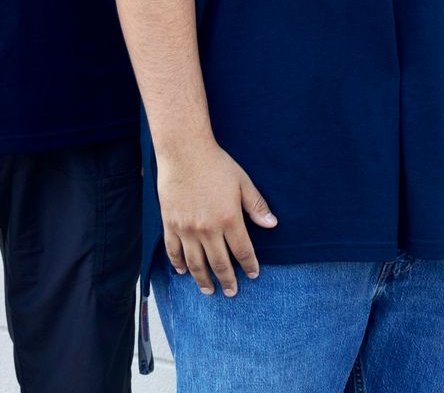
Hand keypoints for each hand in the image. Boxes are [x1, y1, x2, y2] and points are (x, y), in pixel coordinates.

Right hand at [157, 139, 277, 296]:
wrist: (184, 151)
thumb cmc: (216, 164)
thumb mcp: (243, 182)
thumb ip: (256, 206)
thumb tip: (272, 225)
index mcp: (229, 219)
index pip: (242, 252)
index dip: (249, 266)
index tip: (253, 275)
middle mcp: (207, 229)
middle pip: (219, 263)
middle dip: (227, 280)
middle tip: (231, 292)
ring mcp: (186, 228)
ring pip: (196, 263)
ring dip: (203, 280)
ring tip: (209, 290)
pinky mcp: (170, 223)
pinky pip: (173, 250)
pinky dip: (178, 264)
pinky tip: (183, 272)